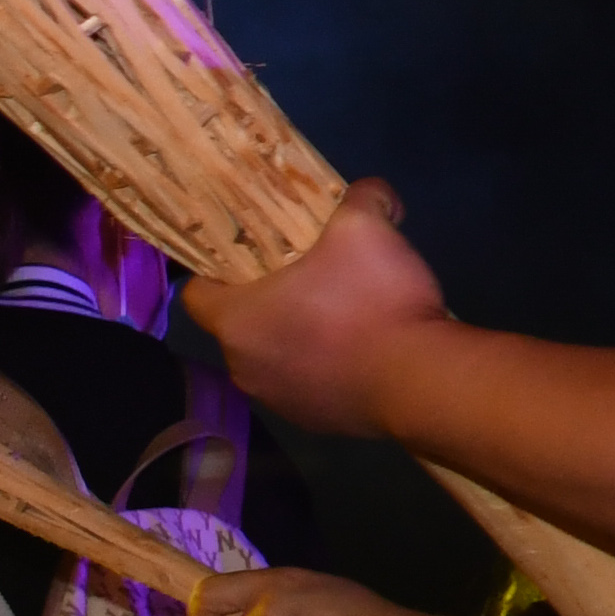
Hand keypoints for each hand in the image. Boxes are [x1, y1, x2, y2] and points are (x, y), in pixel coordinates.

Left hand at [179, 180, 452, 436]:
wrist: (418, 380)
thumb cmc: (372, 301)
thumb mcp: (366, 226)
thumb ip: (362, 197)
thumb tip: (372, 193)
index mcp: (238, 320)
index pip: (195, 294)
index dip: (215, 268)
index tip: (247, 253)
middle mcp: (244, 368)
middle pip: (239, 324)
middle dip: (266, 300)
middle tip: (305, 274)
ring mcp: (278, 401)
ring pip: (273, 357)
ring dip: (295, 335)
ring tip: (339, 312)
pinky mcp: (313, 421)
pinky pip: (305, 384)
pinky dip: (322, 366)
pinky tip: (360, 348)